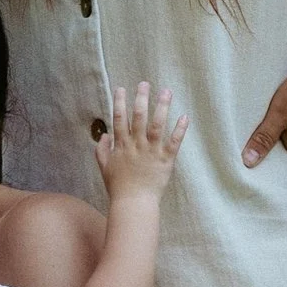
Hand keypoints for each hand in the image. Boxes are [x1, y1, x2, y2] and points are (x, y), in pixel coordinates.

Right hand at [95, 81, 186, 202]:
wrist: (134, 203)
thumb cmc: (118, 186)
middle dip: (141, 98)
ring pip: (157, 125)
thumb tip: (105, 134)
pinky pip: (174, 142)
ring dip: (162, 107)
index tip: (121, 88)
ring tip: (166, 92)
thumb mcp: (104, 167)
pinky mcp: (166, 160)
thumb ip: (102, 150)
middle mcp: (137, 144)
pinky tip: (184, 116)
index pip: (119, 119)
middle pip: (138, 117)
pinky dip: (179, 129)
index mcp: (122, 145)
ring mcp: (152, 151)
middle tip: (144, 83)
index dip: (120, 102)